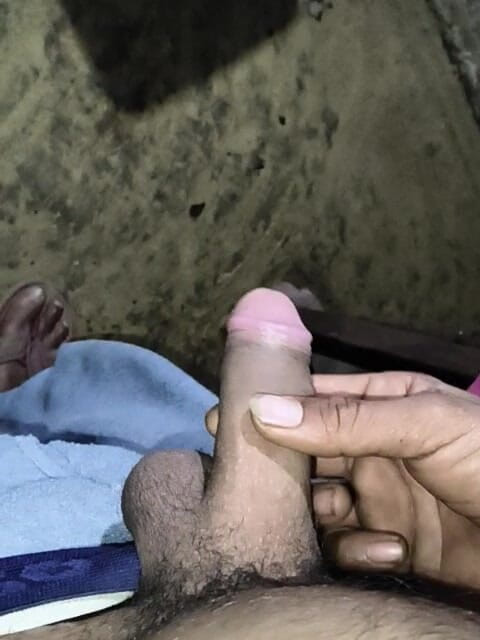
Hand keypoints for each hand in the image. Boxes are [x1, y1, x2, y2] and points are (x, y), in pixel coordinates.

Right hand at [206, 372, 479, 589]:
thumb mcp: (423, 422)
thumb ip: (345, 418)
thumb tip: (263, 409)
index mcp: (380, 407)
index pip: (311, 401)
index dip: (268, 407)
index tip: (222, 421)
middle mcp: (369, 452)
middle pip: (304, 457)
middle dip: (283, 470)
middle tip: (254, 484)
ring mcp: (375, 501)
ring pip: (315, 506)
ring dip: (323, 516)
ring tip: (351, 518)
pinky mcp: (383, 549)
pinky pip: (342, 549)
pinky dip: (356, 551)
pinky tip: (390, 549)